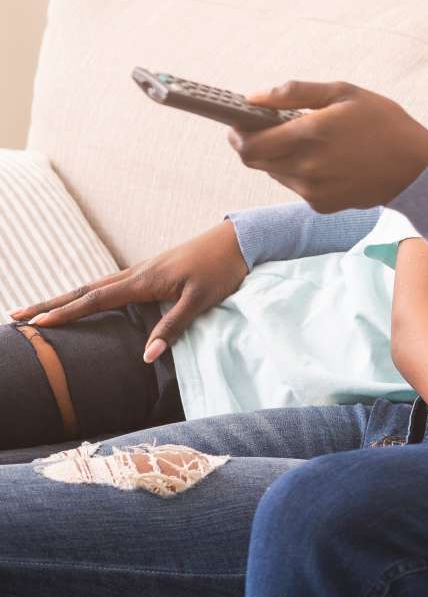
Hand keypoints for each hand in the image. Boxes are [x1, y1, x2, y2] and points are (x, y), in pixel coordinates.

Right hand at [7, 220, 247, 362]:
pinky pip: (110, 285)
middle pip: (85, 291)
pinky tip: (85, 301)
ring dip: (66, 298)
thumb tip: (146, 356)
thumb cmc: (221, 270)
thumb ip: (172, 327)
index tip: (37, 323)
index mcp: (142, 281)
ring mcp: (141, 271)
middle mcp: (135, 273)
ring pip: (95, 286)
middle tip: (16, 315)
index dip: (66, 313)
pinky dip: (88, 294)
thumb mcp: (200, 301)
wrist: (237, 240)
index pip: (95, 299)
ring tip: (41, 310)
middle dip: (51, 304)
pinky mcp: (150, 272)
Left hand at [231, 81, 427, 212]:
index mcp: (308, 134)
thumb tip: (253, 98)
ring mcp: (312, 189)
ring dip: (278, 156)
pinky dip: (300, 172)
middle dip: (252, 143)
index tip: (239, 120)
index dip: (236, 132)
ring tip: (306, 141)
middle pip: (253, 160)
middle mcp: (305, 166)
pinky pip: (296, 185)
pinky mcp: (320, 204)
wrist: (417, 169)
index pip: (247, 143)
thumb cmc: (383, 122)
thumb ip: (294, 92)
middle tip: (267, 128)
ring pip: (274, 172)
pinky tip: (326, 160)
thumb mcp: (344, 93)